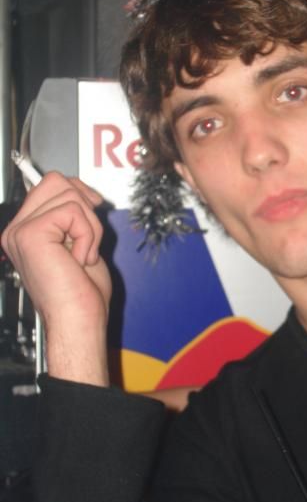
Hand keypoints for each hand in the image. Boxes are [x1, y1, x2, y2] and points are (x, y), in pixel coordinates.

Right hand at [1, 172, 111, 384]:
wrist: (77, 321)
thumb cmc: (81, 294)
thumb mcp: (80, 242)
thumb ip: (74, 216)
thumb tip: (82, 190)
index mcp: (26, 231)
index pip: (49, 184)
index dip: (78, 190)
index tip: (94, 205)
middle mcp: (17, 229)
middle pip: (56, 180)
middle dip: (85, 206)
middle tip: (88, 238)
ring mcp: (20, 231)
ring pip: (69, 194)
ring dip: (90, 226)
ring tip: (83, 254)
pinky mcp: (30, 233)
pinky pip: (72, 211)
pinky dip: (87, 234)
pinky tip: (79, 259)